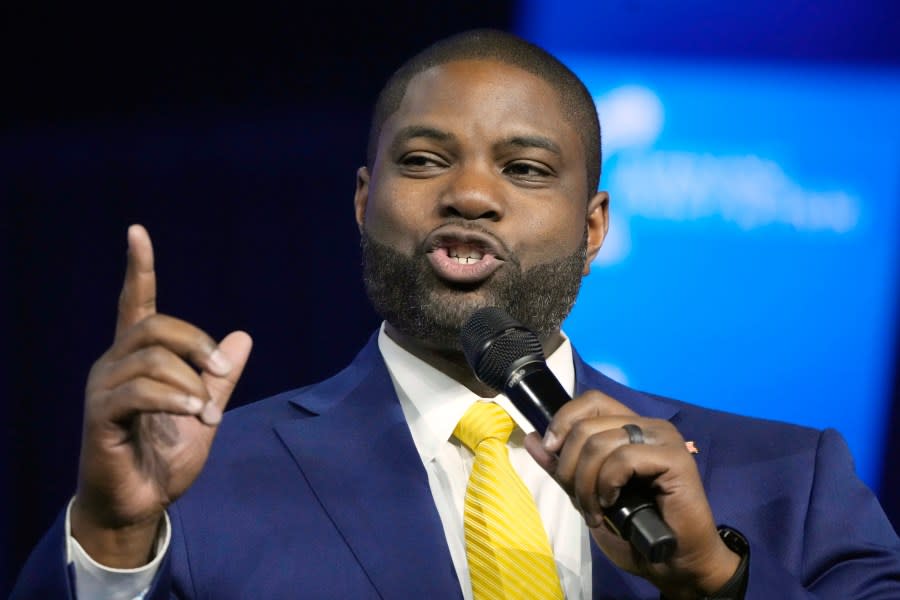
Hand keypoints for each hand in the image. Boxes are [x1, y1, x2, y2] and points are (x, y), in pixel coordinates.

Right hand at [71, 225, 252, 566]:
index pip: (135, 303)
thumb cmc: (164, 456)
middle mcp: (115, 365)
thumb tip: (244, 336)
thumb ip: (220, 377)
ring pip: (152, 358)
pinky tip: (194, 415)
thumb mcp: (204, 410)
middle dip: (197, 343)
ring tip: (208, 413)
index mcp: (138, 359)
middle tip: (220, 373)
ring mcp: (104, 389)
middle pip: (156, 326)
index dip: (139, 269)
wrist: (140, 502)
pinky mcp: (100, 416)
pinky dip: (174, 398)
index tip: (138, 231)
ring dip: (191, 383)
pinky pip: (139, 391)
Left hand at [524, 390, 739, 598]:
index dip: (564, 420)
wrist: (672, 562)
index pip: (590, 400)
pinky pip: (623, 458)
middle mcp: (648, 425)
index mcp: (629, 427)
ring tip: (595, 512)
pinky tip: (612, 503)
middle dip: (569, 466)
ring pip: (600, 442)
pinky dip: (607, 484)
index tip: (550, 451)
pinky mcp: (675, 457)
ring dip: (586, 483)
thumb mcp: (586, 495)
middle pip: (587, 424)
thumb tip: (533, 439)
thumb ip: (562, 467)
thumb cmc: (634, 530)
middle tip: (579, 500)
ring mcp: (663, 438)